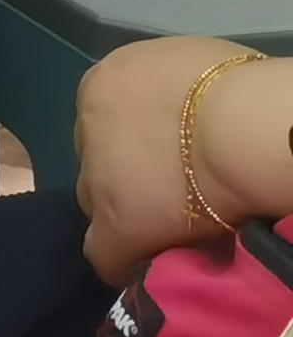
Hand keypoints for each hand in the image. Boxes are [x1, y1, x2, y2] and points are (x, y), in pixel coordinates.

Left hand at [75, 35, 292, 282]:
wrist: (245, 130)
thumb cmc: (239, 92)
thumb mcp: (196, 71)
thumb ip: (178, 92)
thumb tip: (192, 111)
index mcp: (108, 81)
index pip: (110, 119)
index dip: (142, 143)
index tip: (174, 157)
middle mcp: (90, 124)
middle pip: (99, 159)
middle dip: (130, 176)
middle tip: (176, 192)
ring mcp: (97, 175)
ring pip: (98, 204)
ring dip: (129, 216)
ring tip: (173, 228)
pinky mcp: (115, 223)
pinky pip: (104, 253)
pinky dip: (125, 261)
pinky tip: (151, 266)